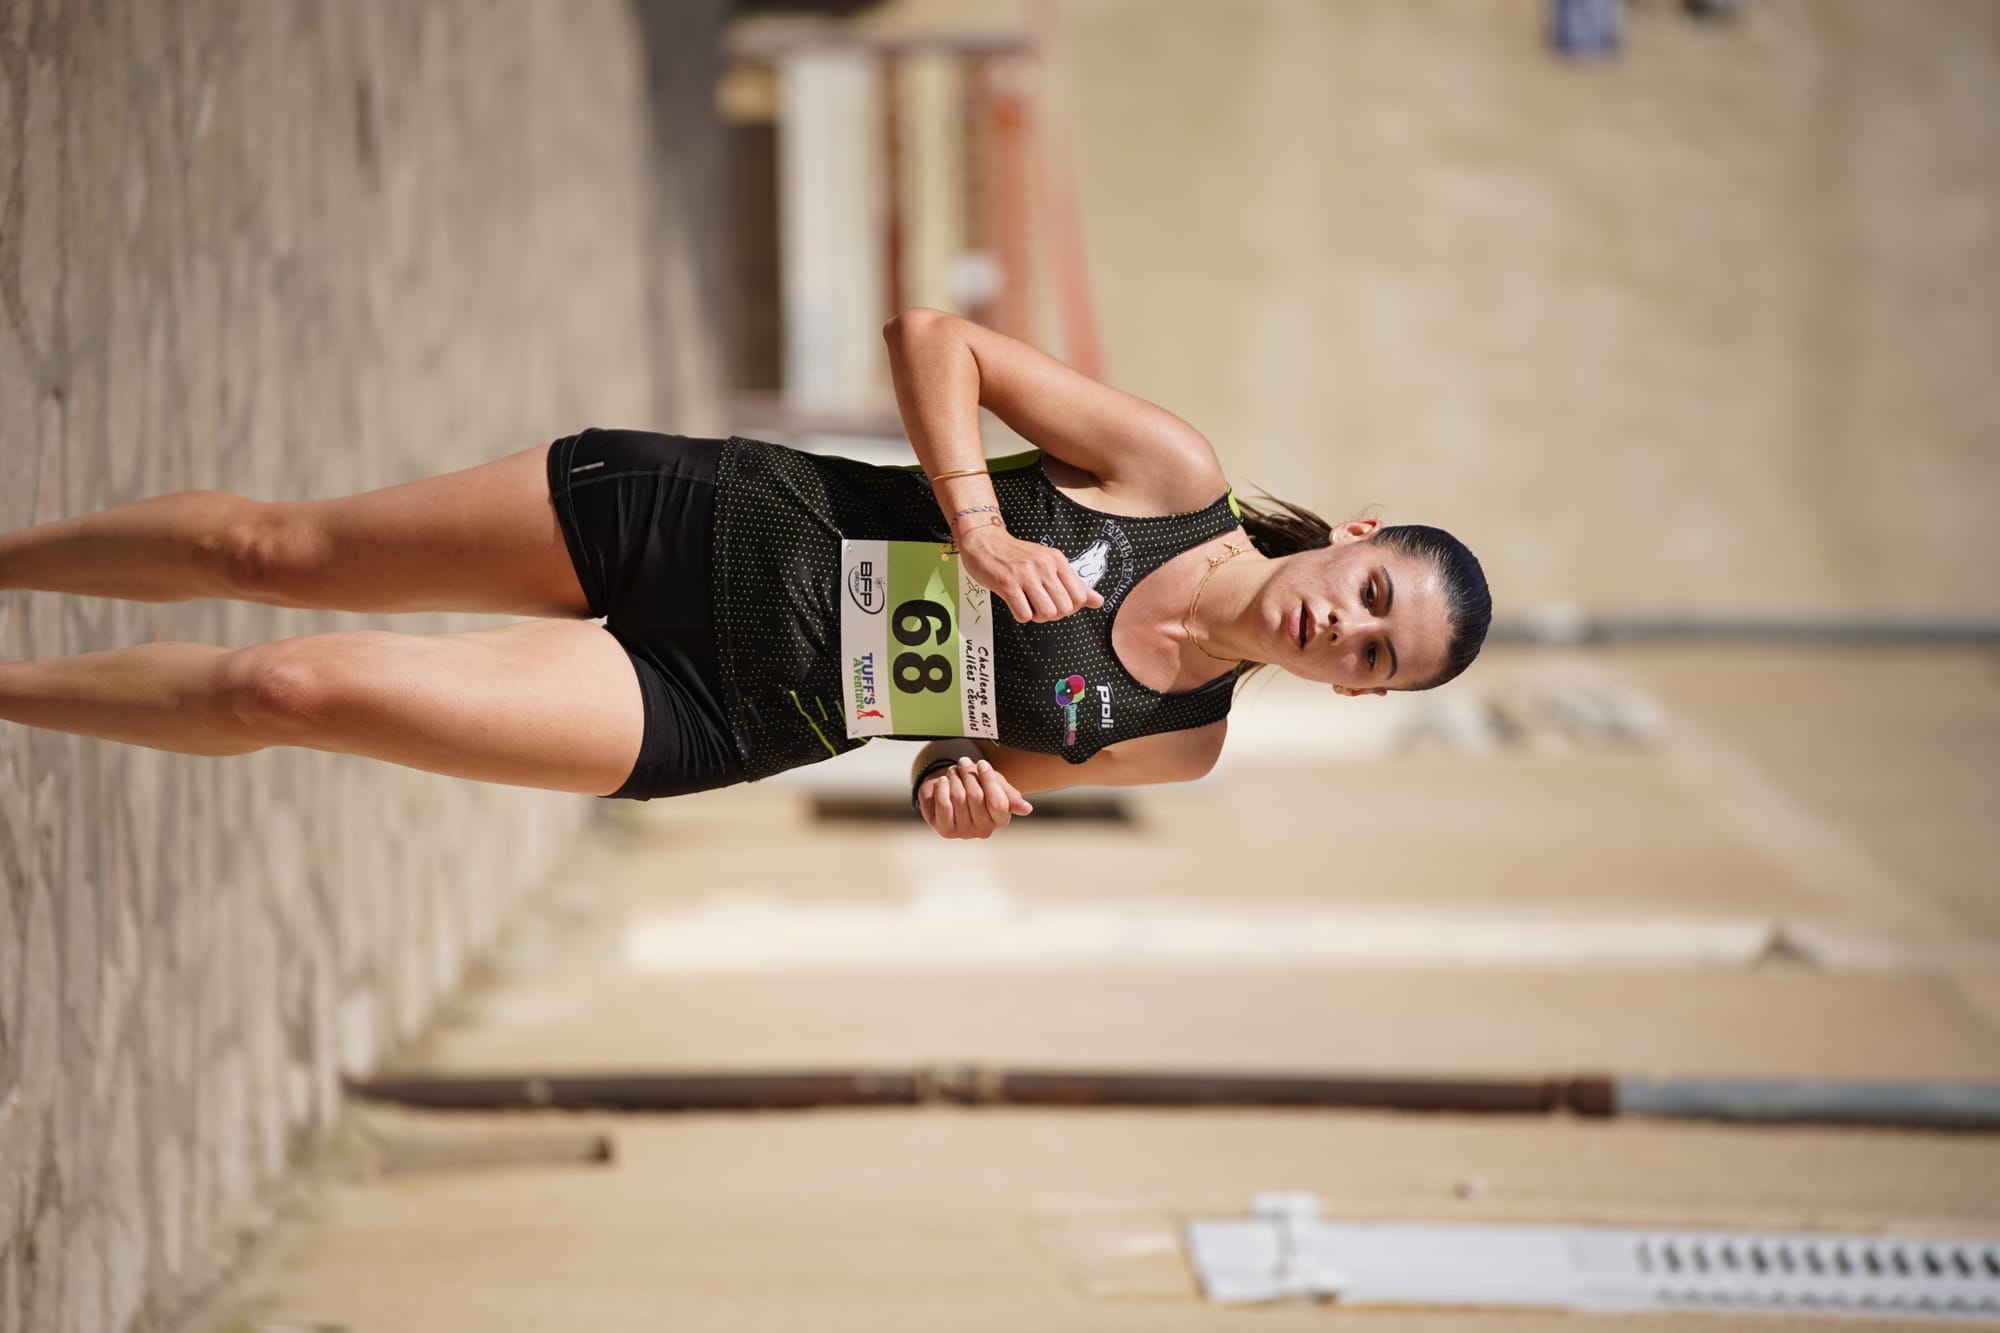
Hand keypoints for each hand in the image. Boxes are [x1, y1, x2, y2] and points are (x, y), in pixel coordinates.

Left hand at [918, 756, 1032, 838]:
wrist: (951, 786)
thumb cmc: (978, 785)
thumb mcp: (997, 785)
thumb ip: (1010, 796)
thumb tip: (1027, 809)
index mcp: (1001, 820)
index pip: (999, 802)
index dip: (989, 780)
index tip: (982, 764)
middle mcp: (984, 830)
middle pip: (976, 798)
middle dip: (969, 775)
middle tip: (963, 762)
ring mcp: (964, 832)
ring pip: (958, 798)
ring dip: (954, 779)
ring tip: (953, 771)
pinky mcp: (945, 830)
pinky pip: (943, 806)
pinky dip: (942, 788)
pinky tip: (943, 781)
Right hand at [955, 524, 1103, 622]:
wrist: (984, 540)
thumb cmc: (1016, 555)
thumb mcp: (1049, 563)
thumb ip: (1074, 583)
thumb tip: (1098, 601)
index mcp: (1057, 560)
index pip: (1080, 596)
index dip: (1070, 607)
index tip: (1057, 602)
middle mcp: (1044, 566)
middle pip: (1064, 608)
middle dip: (1054, 614)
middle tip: (1041, 606)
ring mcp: (1025, 574)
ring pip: (1047, 613)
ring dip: (1038, 616)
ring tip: (1029, 605)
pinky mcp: (1007, 583)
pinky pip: (1024, 615)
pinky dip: (1022, 616)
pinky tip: (1016, 604)